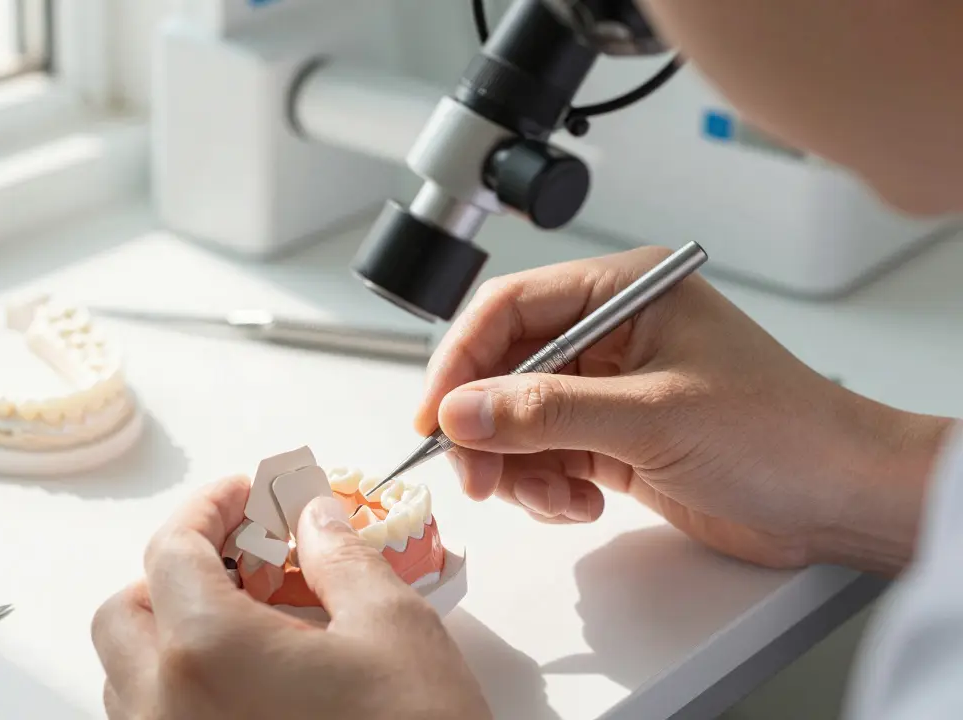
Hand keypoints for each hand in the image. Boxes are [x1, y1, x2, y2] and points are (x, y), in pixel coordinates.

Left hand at [92, 477, 489, 719]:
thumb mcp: (393, 629)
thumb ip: (340, 556)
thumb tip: (313, 516)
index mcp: (208, 652)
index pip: (172, 551)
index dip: (209, 507)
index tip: (245, 493)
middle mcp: (166, 709)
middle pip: (125, 615)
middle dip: (177, 574)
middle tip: (243, 558)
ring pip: (128, 677)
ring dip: (171, 634)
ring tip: (250, 620)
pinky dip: (180, 688)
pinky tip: (249, 680)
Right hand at [417, 246, 948, 573]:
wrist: (838, 498)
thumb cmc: (778, 432)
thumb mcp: (651, 416)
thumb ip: (546, 412)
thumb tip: (460, 411)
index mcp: (623, 292)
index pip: (510, 308)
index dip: (460, 360)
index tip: (433, 413)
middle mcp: (610, 332)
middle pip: (504, 369)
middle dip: (485, 426)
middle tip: (476, 476)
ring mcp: (609, 388)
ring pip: (518, 420)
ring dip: (518, 466)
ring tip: (551, 498)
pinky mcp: (613, 438)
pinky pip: (546, 457)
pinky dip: (547, 487)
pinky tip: (581, 505)